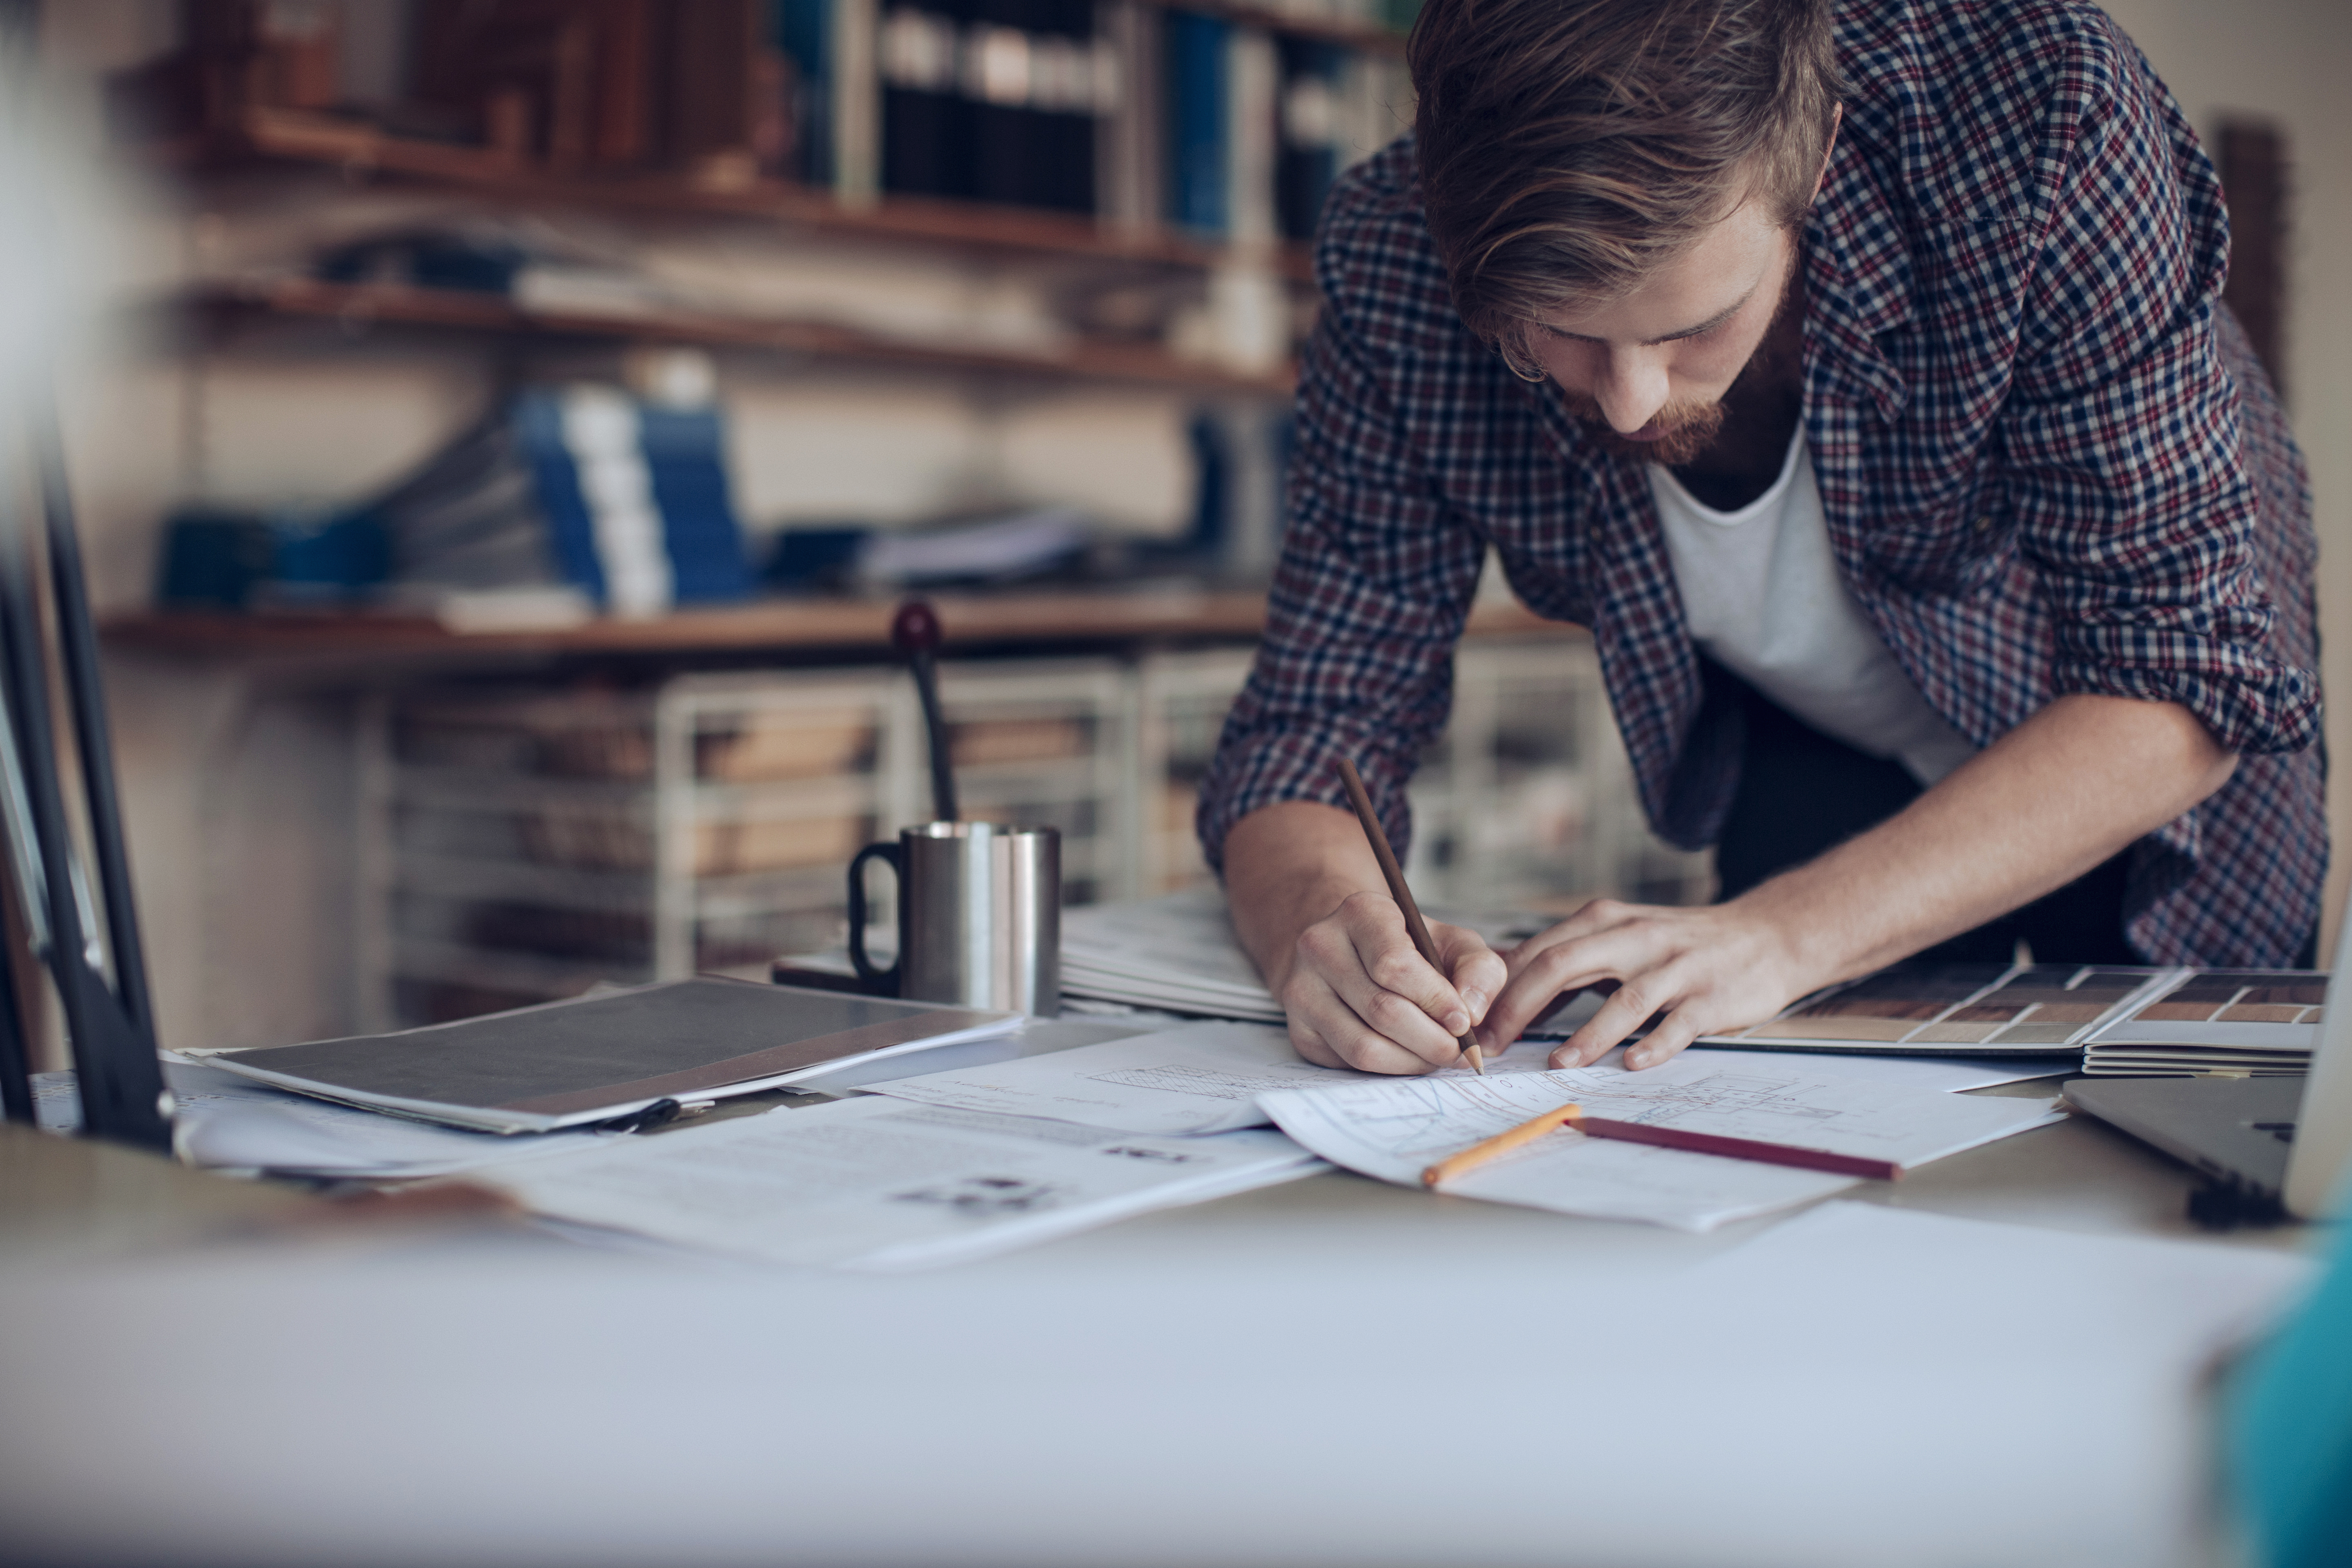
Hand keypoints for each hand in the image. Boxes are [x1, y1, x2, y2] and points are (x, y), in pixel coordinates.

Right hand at [1280, 891, 1507, 1073]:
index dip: (1436, 1000)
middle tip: (1459, 1051)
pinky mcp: (1299, 1030)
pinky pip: (1348, 1063)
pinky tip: (1407, 1056)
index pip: (1395, 965)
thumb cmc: (1408, 948)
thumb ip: (1479, 968)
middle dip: (1431, 1040)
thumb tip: (1472, 1012)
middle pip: (1382, 1010)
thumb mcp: (1451, 942)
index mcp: (1360, 912)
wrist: (1349, 952)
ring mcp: (1302, 990)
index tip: (1465, 1022)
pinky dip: (1388, 1069)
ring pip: (1363, 1046)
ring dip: (1412, 1061)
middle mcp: (1320, 946)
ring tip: (1436, 1056)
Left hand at [1477, 899, 1807, 1070]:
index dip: (1501, 990)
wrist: (1766, 935)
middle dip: (1521, 1007)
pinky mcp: (1711, 996)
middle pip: (1565, 965)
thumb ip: (1567, 960)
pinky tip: (1632, 1064)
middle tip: (1496, 1046)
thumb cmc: (1679, 945)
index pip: (1539, 951)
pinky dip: (1654, 1044)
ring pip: (1624, 998)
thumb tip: (1502, 988)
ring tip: (1559, 1063)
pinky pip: (1678, 1022)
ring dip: (1588, 1034)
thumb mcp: (1619, 937)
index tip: (1473, 1025)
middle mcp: (1636, 937)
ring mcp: (1676, 966)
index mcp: (1605, 921)